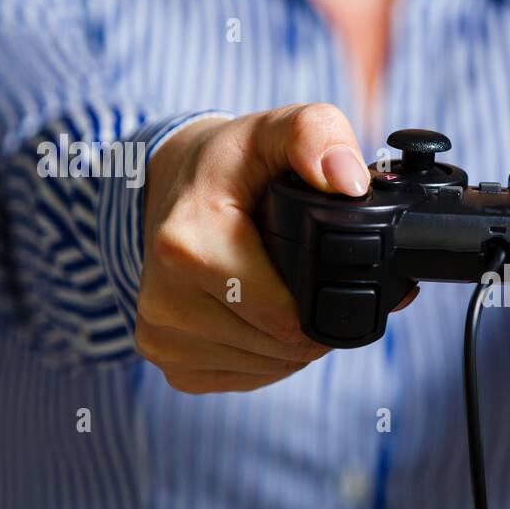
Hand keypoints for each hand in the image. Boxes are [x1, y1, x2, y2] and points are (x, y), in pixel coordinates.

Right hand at [136, 104, 414, 393]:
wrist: (167, 189)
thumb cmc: (229, 165)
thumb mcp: (274, 131)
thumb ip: (318, 137)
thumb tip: (348, 181)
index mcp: (187, 245)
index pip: (287, 318)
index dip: (326, 304)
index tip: (335, 275)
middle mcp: (164, 300)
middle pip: (282, 346)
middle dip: (311, 321)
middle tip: (310, 279)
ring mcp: (161, 337)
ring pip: (268, 367)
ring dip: (290, 341)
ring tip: (283, 293)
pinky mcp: (167, 363)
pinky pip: (244, 377)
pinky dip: (266, 356)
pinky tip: (259, 316)